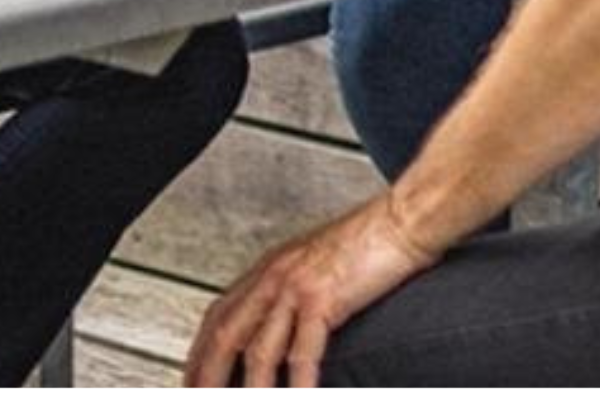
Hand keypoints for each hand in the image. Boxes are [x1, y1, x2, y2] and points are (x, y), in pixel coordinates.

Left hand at [182, 193, 440, 386]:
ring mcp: (297, 286)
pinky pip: (303, 352)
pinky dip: (297, 383)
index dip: (200, 352)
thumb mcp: (322, 261)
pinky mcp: (324, 298)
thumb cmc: (374, 239)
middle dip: (207, 375)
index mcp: (271, 267)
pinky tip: (300, 398)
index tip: (193, 378)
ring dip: (251, 390)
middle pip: (225, 336)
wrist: (406, 217)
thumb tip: (291, 321)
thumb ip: (299, 289)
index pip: (219, 316)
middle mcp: (275, 275)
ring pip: (258, 351)